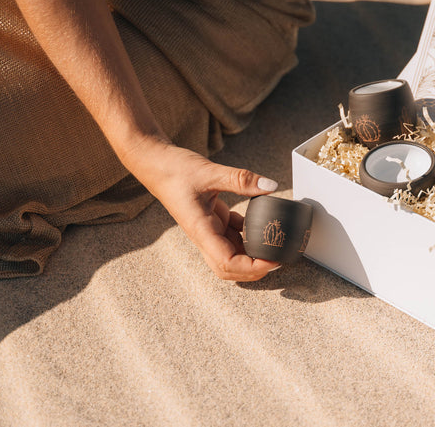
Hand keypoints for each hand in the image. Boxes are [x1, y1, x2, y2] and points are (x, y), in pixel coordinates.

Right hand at [127, 140, 280, 281]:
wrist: (156, 163)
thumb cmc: (174, 170)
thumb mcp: (210, 172)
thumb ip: (241, 179)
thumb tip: (270, 186)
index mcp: (201, 230)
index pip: (227, 263)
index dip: (251, 268)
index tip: (272, 260)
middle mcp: (204, 235)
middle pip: (229, 268)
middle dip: (254, 270)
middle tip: (278, 258)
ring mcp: (208, 229)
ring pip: (232, 253)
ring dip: (252, 254)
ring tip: (275, 244)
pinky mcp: (212, 219)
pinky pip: (233, 235)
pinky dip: (248, 235)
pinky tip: (262, 223)